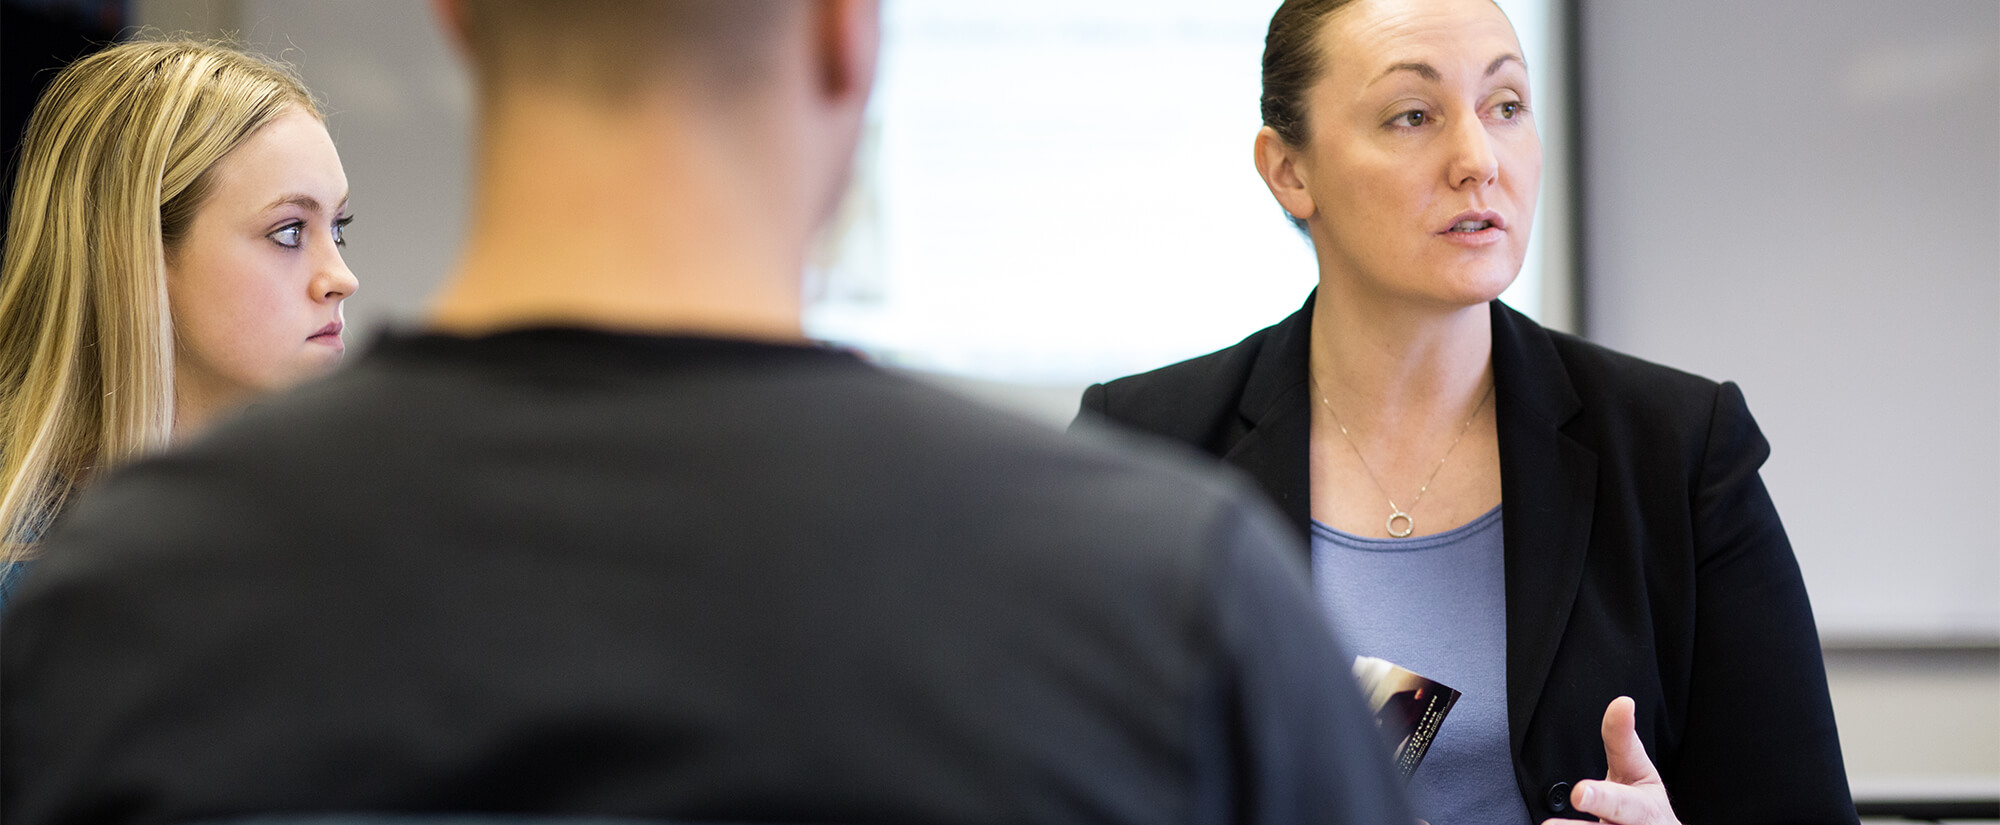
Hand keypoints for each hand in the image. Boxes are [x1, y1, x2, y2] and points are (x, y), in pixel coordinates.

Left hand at [1546, 696, 1683, 824]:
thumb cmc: (1642, 807)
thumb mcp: (1637, 773)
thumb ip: (1622, 741)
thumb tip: (1622, 702)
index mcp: (1644, 807)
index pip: (1624, 802)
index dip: (1603, 799)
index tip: (1581, 792)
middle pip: (1614, 824)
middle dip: (1591, 818)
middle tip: (1562, 812)